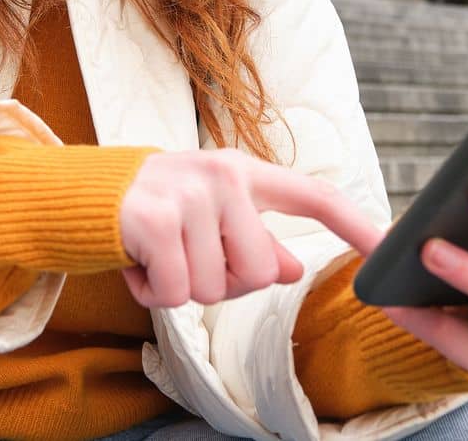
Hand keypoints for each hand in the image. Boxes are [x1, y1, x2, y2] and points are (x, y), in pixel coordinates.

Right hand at [119, 149, 387, 308]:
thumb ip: (252, 242)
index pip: (314, 196)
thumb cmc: (152, 209)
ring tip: (156, 256)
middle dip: (220, 282)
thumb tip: (293, 270)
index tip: (388, 248)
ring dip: (180, 288)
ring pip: (214, 288)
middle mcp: (224, 175)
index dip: (355, 224)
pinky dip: (152, 294)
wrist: (79, 195)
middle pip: (259, 272)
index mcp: (245, 173)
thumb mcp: (209, 218)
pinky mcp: (156, 219)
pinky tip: (137, 264)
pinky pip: (176, 293)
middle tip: (184, 257)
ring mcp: (190, 194)